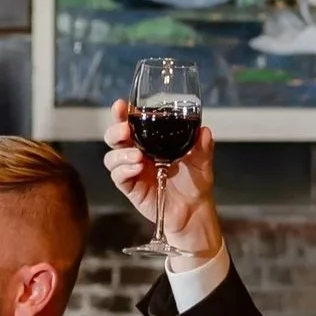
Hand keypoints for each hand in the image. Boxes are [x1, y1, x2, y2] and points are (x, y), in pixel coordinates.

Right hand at [102, 99, 224, 269]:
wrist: (194, 210)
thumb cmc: (195, 182)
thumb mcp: (201, 160)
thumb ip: (203, 146)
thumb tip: (204, 131)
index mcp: (150, 142)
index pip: (131, 123)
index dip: (123, 113)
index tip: (122, 105)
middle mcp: (137, 153)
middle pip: (114, 138)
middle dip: (115, 131)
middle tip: (125, 130)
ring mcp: (132, 170)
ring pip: (111, 157)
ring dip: (121, 153)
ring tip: (138, 156)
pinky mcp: (130, 188)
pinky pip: (118, 177)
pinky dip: (124, 170)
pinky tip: (137, 168)